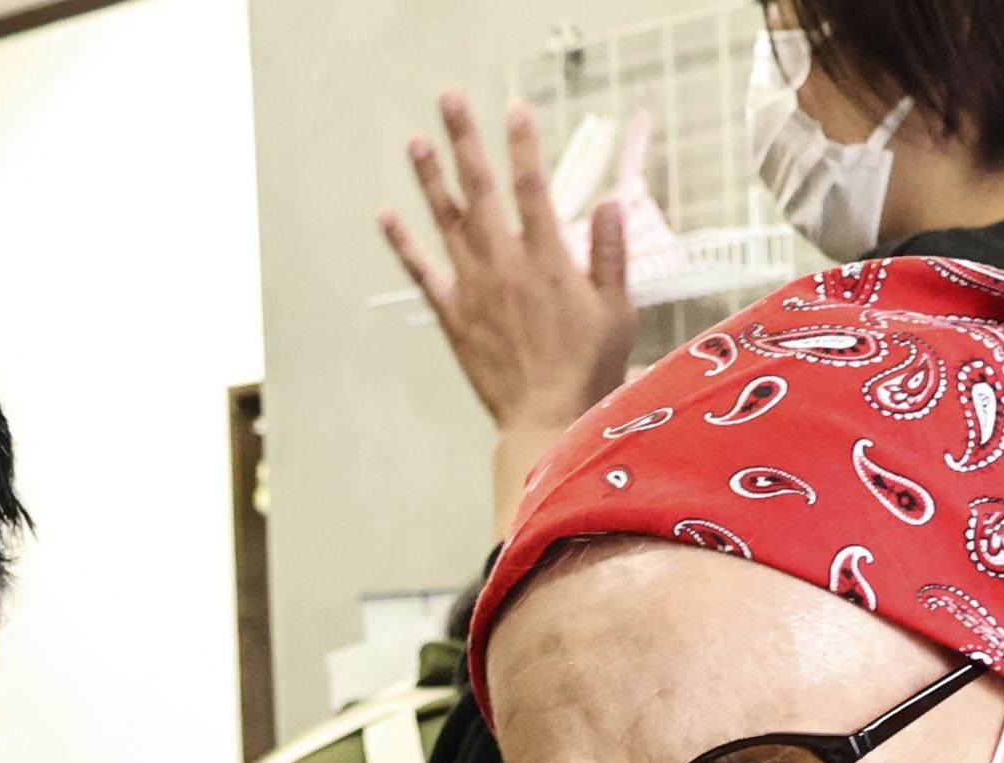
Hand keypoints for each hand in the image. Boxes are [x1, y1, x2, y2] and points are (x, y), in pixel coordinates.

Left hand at [379, 94, 647, 534]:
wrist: (549, 420)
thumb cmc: (589, 368)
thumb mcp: (618, 309)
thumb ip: (610, 253)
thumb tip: (608, 203)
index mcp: (549, 258)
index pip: (531, 187)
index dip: (522, 144)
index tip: (515, 107)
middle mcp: (505, 264)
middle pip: (481, 190)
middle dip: (466, 140)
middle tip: (450, 100)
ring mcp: (474, 288)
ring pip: (448, 222)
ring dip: (431, 179)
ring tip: (416, 141)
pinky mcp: (454, 316)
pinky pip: (423, 273)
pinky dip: (404, 244)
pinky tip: (386, 217)